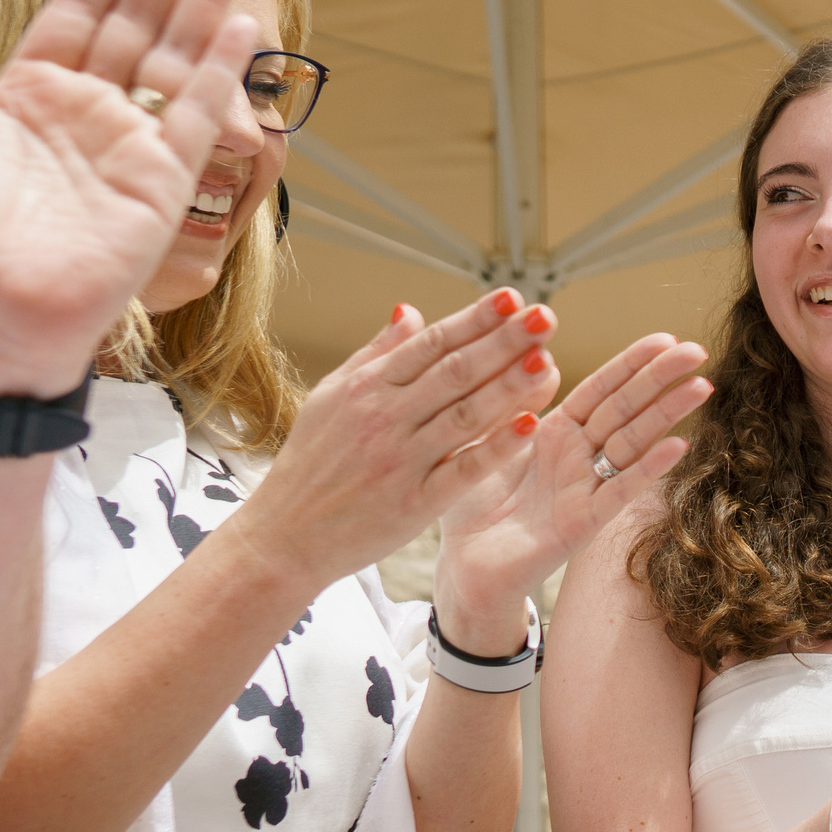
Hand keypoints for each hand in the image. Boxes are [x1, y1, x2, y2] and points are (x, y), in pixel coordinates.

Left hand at [0, 0, 254, 394]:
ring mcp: (124, 148)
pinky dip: (223, 68)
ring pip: (171, 56)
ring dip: (199, 0)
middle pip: (131, 23)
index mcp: (22, 101)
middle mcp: (81, 118)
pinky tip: (244, 24)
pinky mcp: (162, 183)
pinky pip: (198, 114)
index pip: (74, 15)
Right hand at [228, 291, 565, 596]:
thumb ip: (377, 355)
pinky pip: (464, 469)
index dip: (475, 319)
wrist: (285, 535)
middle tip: (545, 317)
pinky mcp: (415, 501)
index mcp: (367, 388)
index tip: (513, 296)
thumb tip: (412, 310)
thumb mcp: (333, 398)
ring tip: (546, 361)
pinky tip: (530, 425)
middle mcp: (385, 417)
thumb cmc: (312, 462)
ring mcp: (401, 459)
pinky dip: (497, 448)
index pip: (432, 344)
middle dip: (503, 342)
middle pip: (454, 372)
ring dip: (508, 386)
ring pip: (465, 415)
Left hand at [433, 332, 710, 641]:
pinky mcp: (583, 523)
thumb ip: (507, 401)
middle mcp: (577, 456)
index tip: (666, 339)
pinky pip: (619, 491)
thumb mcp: (480, 439)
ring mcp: (585, 488)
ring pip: (631, 443)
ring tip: (701, 387)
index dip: (632, 364)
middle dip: (661, 379)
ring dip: (666, 414)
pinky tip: (678, 445)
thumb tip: (533, 355)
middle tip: (698, 351)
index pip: (600, 389)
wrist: (464, 565)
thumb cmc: (470, 502)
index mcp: (554, 430)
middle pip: (625, 409)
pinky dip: (647, 468)